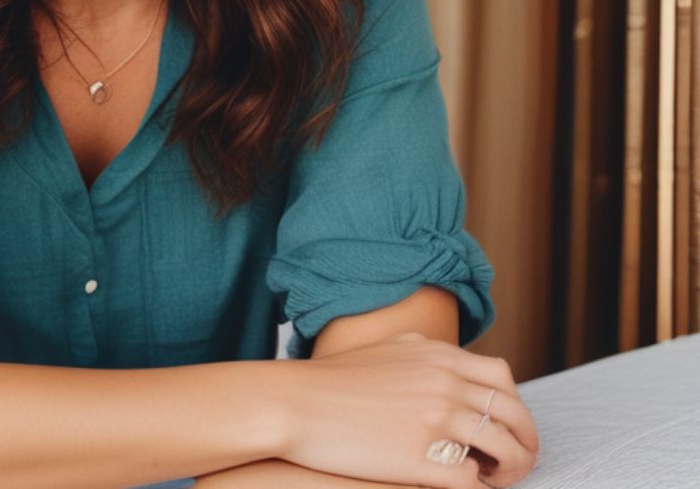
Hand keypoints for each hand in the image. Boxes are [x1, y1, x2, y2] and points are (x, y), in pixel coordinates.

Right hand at [275, 331, 539, 487]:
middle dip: (526, 441)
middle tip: (519, 460)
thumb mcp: (388, 349)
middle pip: (514, 414)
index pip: (502, 379)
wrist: (297, 403)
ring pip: (504, 448)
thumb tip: (454, 364)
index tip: (508, 428)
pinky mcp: (425, 456)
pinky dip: (480, 488)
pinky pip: (474, 480)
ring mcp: (438, 419)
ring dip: (511, 468)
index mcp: (438, 355)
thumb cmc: (335, 380)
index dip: (513, 408)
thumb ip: (427, 354)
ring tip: (496, 479)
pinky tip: (467, 488)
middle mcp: (445, 382)